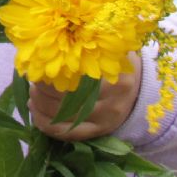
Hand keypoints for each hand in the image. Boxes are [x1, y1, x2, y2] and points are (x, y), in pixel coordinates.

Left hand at [27, 54, 142, 140]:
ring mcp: (106, 118)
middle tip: (33, 78)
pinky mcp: (100, 131)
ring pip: (64, 116)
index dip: (49, 72)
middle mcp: (112, 99)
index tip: (37, 64)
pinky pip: (68, 133)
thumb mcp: (109, 48)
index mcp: (114, 74)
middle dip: (41, 88)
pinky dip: (46, 125)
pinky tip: (36, 112)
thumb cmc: (117, 61)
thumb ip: (85, 45)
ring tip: (33, 93)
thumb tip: (48, 43)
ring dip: (40, 104)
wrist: (143, 87)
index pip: (73, 76)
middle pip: (66, 97)